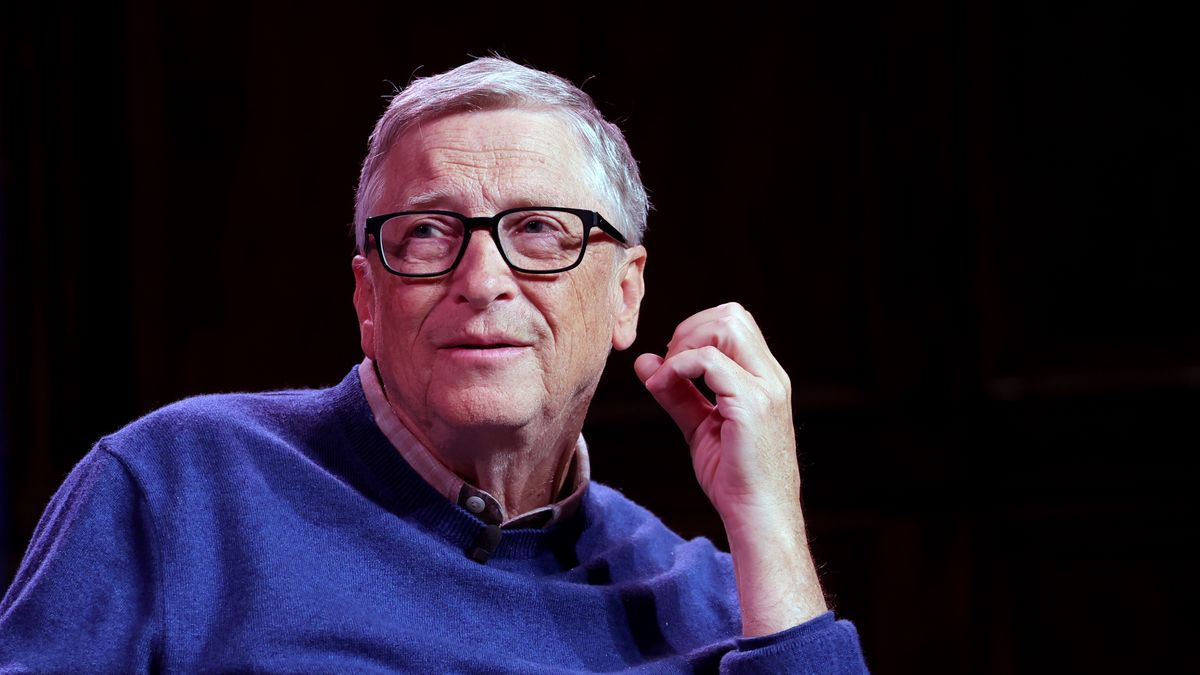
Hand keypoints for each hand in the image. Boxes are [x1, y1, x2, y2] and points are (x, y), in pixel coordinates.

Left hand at [634, 302, 826, 635]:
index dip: (696, 330)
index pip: (735, 322)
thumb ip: (676, 393)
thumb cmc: (734, 478)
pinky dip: (680, 366)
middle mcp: (770, 377)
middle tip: (669, 364)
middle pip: (732, 314)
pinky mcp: (751, 406)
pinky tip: (665, 386)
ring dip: (687, 342)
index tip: (672, 361)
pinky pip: (709, 361)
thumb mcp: (700, 427)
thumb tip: (645, 363)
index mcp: (765, 378)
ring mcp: (765, 389)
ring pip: (726, 325)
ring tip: (669, 375)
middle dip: (690, 328)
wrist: (759, 518)